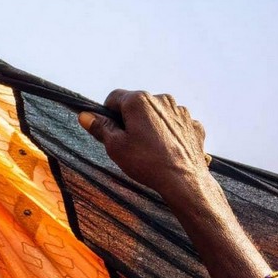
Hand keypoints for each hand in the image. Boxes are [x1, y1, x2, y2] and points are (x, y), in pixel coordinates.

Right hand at [80, 90, 209, 202]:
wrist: (183, 179)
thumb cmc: (146, 161)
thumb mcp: (115, 146)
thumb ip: (100, 127)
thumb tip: (85, 115)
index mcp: (139, 101)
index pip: (113, 97)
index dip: (106, 113)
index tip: (108, 131)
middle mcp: (161, 99)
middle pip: (136, 105)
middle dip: (129, 120)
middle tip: (126, 143)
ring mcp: (180, 111)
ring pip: (156, 114)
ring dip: (149, 126)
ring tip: (148, 149)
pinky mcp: (193, 124)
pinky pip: (174, 124)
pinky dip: (167, 133)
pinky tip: (165, 150)